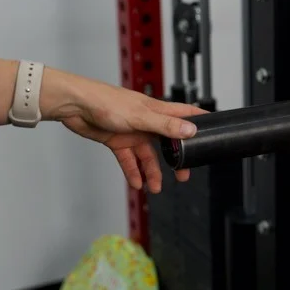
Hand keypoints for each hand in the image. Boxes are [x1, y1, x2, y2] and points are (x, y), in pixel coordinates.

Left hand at [42, 70, 204, 192]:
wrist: (75, 106)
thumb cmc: (105, 102)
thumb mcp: (140, 116)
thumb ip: (166, 125)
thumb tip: (190, 130)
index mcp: (156, 110)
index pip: (185, 113)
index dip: (199, 121)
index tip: (214, 128)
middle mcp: (147, 121)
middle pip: (168, 142)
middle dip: (176, 159)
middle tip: (183, 174)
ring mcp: (132, 131)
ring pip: (147, 155)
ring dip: (152, 171)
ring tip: (155, 187)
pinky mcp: (117, 140)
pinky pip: (129, 160)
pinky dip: (133, 172)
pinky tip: (136, 183)